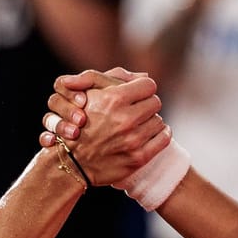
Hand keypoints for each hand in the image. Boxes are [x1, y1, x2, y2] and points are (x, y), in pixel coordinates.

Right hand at [39, 68, 171, 187]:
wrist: (72, 161)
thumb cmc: (80, 122)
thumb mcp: (89, 92)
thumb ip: (114, 77)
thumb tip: (144, 76)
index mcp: (113, 99)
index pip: (148, 85)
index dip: (142, 88)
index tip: (136, 95)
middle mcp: (124, 119)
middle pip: (155, 102)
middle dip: (146, 104)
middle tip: (136, 111)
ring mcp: (132, 140)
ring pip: (159, 120)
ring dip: (149, 121)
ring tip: (136, 125)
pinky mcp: (138, 158)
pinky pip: (164, 138)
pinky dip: (160, 135)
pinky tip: (149, 134)